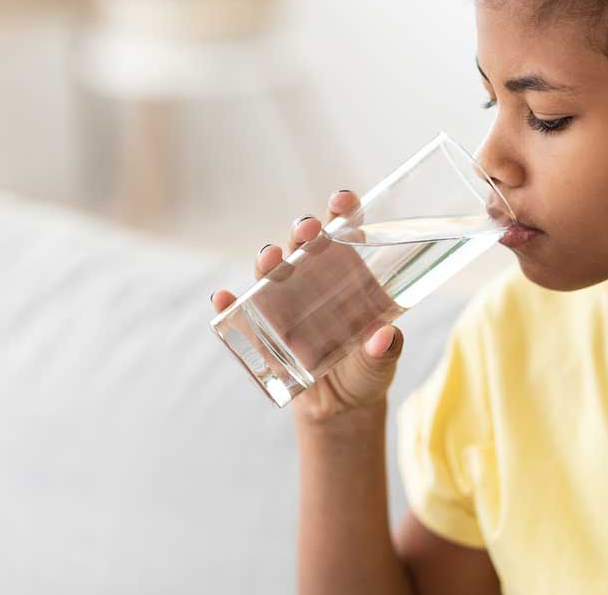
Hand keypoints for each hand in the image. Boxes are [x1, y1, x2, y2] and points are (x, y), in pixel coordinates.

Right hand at [210, 190, 405, 424]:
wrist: (341, 408)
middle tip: (307, 229)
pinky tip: (222, 299)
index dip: (343, 211)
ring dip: (269, 260)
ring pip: (274, 270)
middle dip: (304, 231)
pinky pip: (242, 311)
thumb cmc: (367, 371)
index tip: (343, 199)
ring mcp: (287, 303)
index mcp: (350, 276)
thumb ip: (385, 350)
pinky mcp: (265, 329)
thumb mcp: (381, 362)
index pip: (346, 233)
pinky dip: (229, 304)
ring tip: (271, 257)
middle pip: (306, 245)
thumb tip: (385, 336)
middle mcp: (316, 281)